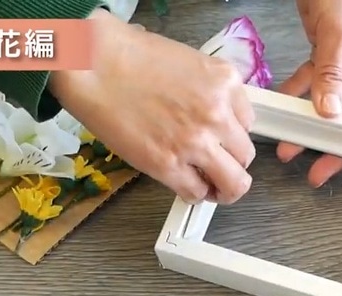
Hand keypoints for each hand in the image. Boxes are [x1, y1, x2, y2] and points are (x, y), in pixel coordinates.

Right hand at [49, 9, 254, 204]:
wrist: (93, 62)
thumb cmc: (130, 55)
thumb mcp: (189, 61)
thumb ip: (209, 89)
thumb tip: (213, 114)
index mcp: (225, 83)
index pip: (248, 123)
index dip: (233, 135)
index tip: (223, 140)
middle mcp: (218, 113)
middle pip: (246, 156)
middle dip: (233, 164)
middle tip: (220, 167)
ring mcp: (195, 142)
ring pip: (233, 183)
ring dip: (225, 189)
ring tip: (212, 189)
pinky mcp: (168, 165)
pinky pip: (196, 193)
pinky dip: (194, 194)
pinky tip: (185, 187)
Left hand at [277, 0, 341, 186]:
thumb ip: (333, 71)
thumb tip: (329, 111)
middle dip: (340, 145)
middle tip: (320, 170)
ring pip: (333, 107)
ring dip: (313, 127)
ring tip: (292, 148)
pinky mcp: (326, 57)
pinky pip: (312, 83)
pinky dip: (297, 96)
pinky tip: (282, 109)